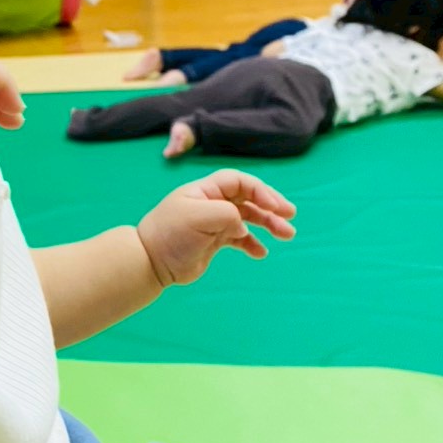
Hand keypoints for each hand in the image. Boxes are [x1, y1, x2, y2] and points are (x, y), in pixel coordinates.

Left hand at [136, 170, 295, 287]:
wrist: (151, 261)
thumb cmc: (171, 234)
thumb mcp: (199, 217)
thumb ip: (226, 213)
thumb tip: (241, 224)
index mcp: (204, 191)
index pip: (239, 182)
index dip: (260, 190)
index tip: (275, 206)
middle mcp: (210, 203)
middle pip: (248, 198)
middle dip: (271, 205)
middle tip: (291, 216)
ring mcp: (213, 222)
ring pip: (248, 218)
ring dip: (268, 224)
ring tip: (287, 235)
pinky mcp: (213, 241)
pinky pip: (240, 238)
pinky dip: (252, 243)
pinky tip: (260, 253)